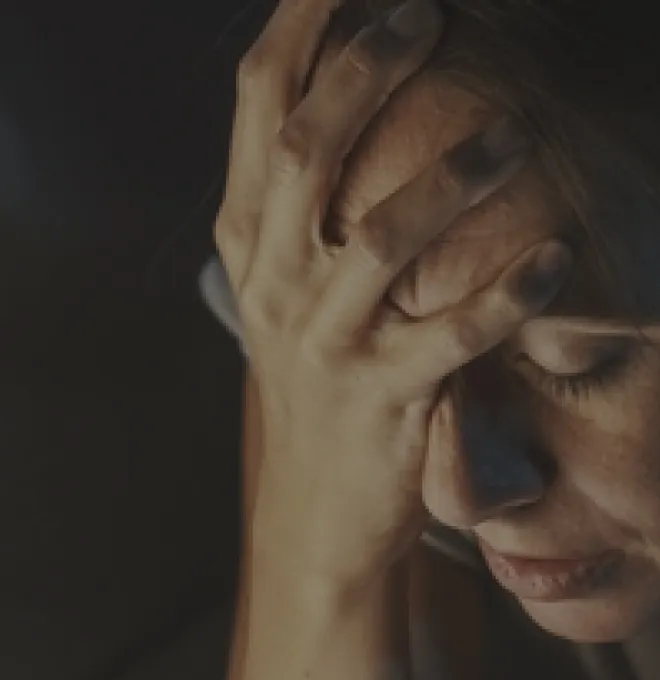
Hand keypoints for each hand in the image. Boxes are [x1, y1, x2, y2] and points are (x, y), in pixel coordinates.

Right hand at [216, 0, 573, 594]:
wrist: (315, 507)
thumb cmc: (319, 374)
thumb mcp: (285, 284)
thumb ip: (302, 195)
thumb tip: (352, 73)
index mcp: (249, 239)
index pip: (260, 105)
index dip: (304, 20)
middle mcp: (275, 282)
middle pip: (308, 150)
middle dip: (369, 69)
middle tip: (432, 15)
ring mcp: (323, 343)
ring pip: (382, 239)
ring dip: (453, 177)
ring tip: (516, 137)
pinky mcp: (380, 399)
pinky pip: (451, 337)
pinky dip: (507, 295)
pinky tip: (554, 260)